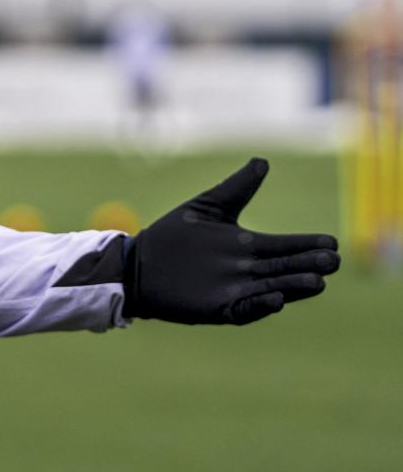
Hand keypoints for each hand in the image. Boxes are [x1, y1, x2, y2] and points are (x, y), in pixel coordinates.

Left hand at [123, 158, 339, 324]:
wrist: (139, 263)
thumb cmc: (174, 235)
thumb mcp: (208, 208)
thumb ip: (237, 188)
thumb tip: (263, 161)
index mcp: (248, 246)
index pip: (286, 244)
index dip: (308, 243)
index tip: (332, 241)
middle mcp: (247, 269)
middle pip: (285, 267)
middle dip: (309, 264)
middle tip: (332, 260)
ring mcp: (235, 290)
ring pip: (272, 288)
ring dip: (293, 286)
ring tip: (316, 281)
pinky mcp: (217, 308)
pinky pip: (244, 310)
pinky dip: (260, 305)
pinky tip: (275, 298)